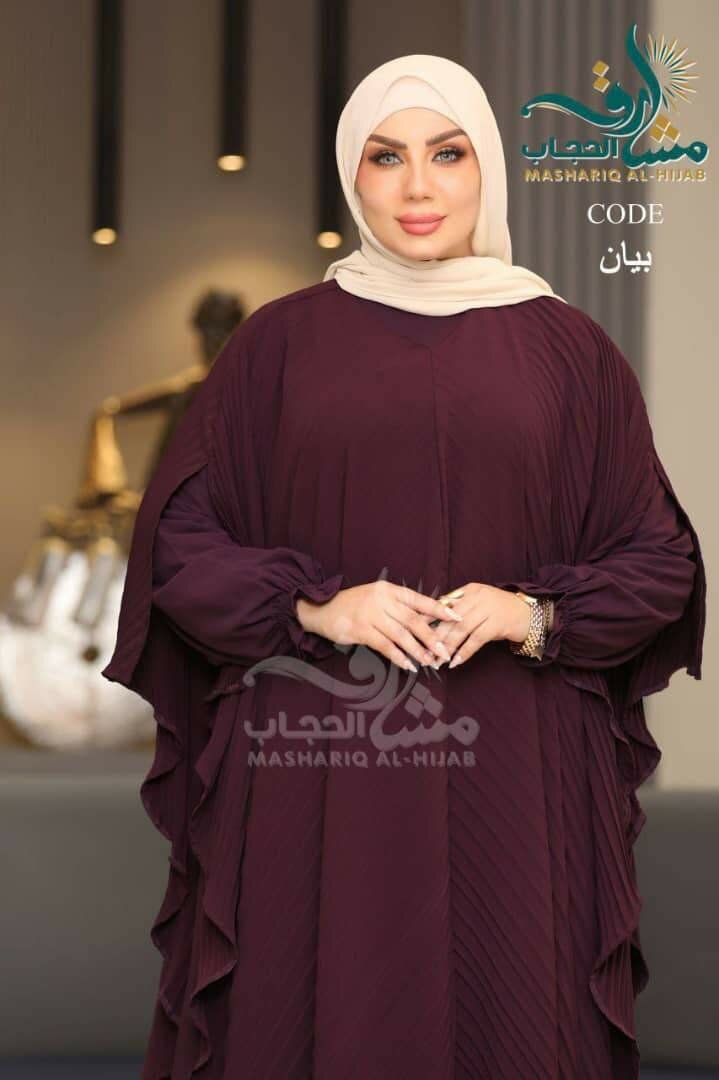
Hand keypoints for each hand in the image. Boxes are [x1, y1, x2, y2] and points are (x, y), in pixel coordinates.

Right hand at [295, 580, 464, 670]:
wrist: (322, 608)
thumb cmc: (354, 605)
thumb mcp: (377, 598)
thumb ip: (398, 607)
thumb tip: (427, 621)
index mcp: (389, 590)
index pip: (419, 600)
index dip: (439, 609)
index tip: (457, 617)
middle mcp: (381, 600)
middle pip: (413, 620)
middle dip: (432, 637)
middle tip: (445, 652)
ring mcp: (370, 614)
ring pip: (401, 635)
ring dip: (417, 651)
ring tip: (429, 663)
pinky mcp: (360, 629)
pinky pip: (384, 646)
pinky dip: (398, 657)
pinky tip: (408, 666)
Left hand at [421, 582, 532, 668]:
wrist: (529, 613)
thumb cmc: (500, 609)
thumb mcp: (479, 600)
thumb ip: (459, 604)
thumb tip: (433, 614)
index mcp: (470, 590)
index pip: (444, 604)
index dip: (428, 618)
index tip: (413, 630)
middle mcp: (478, 597)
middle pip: (450, 619)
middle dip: (435, 637)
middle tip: (424, 652)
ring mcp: (488, 610)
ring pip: (461, 630)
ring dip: (447, 647)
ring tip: (437, 661)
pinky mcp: (497, 624)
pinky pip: (476, 640)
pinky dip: (464, 652)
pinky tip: (455, 662)